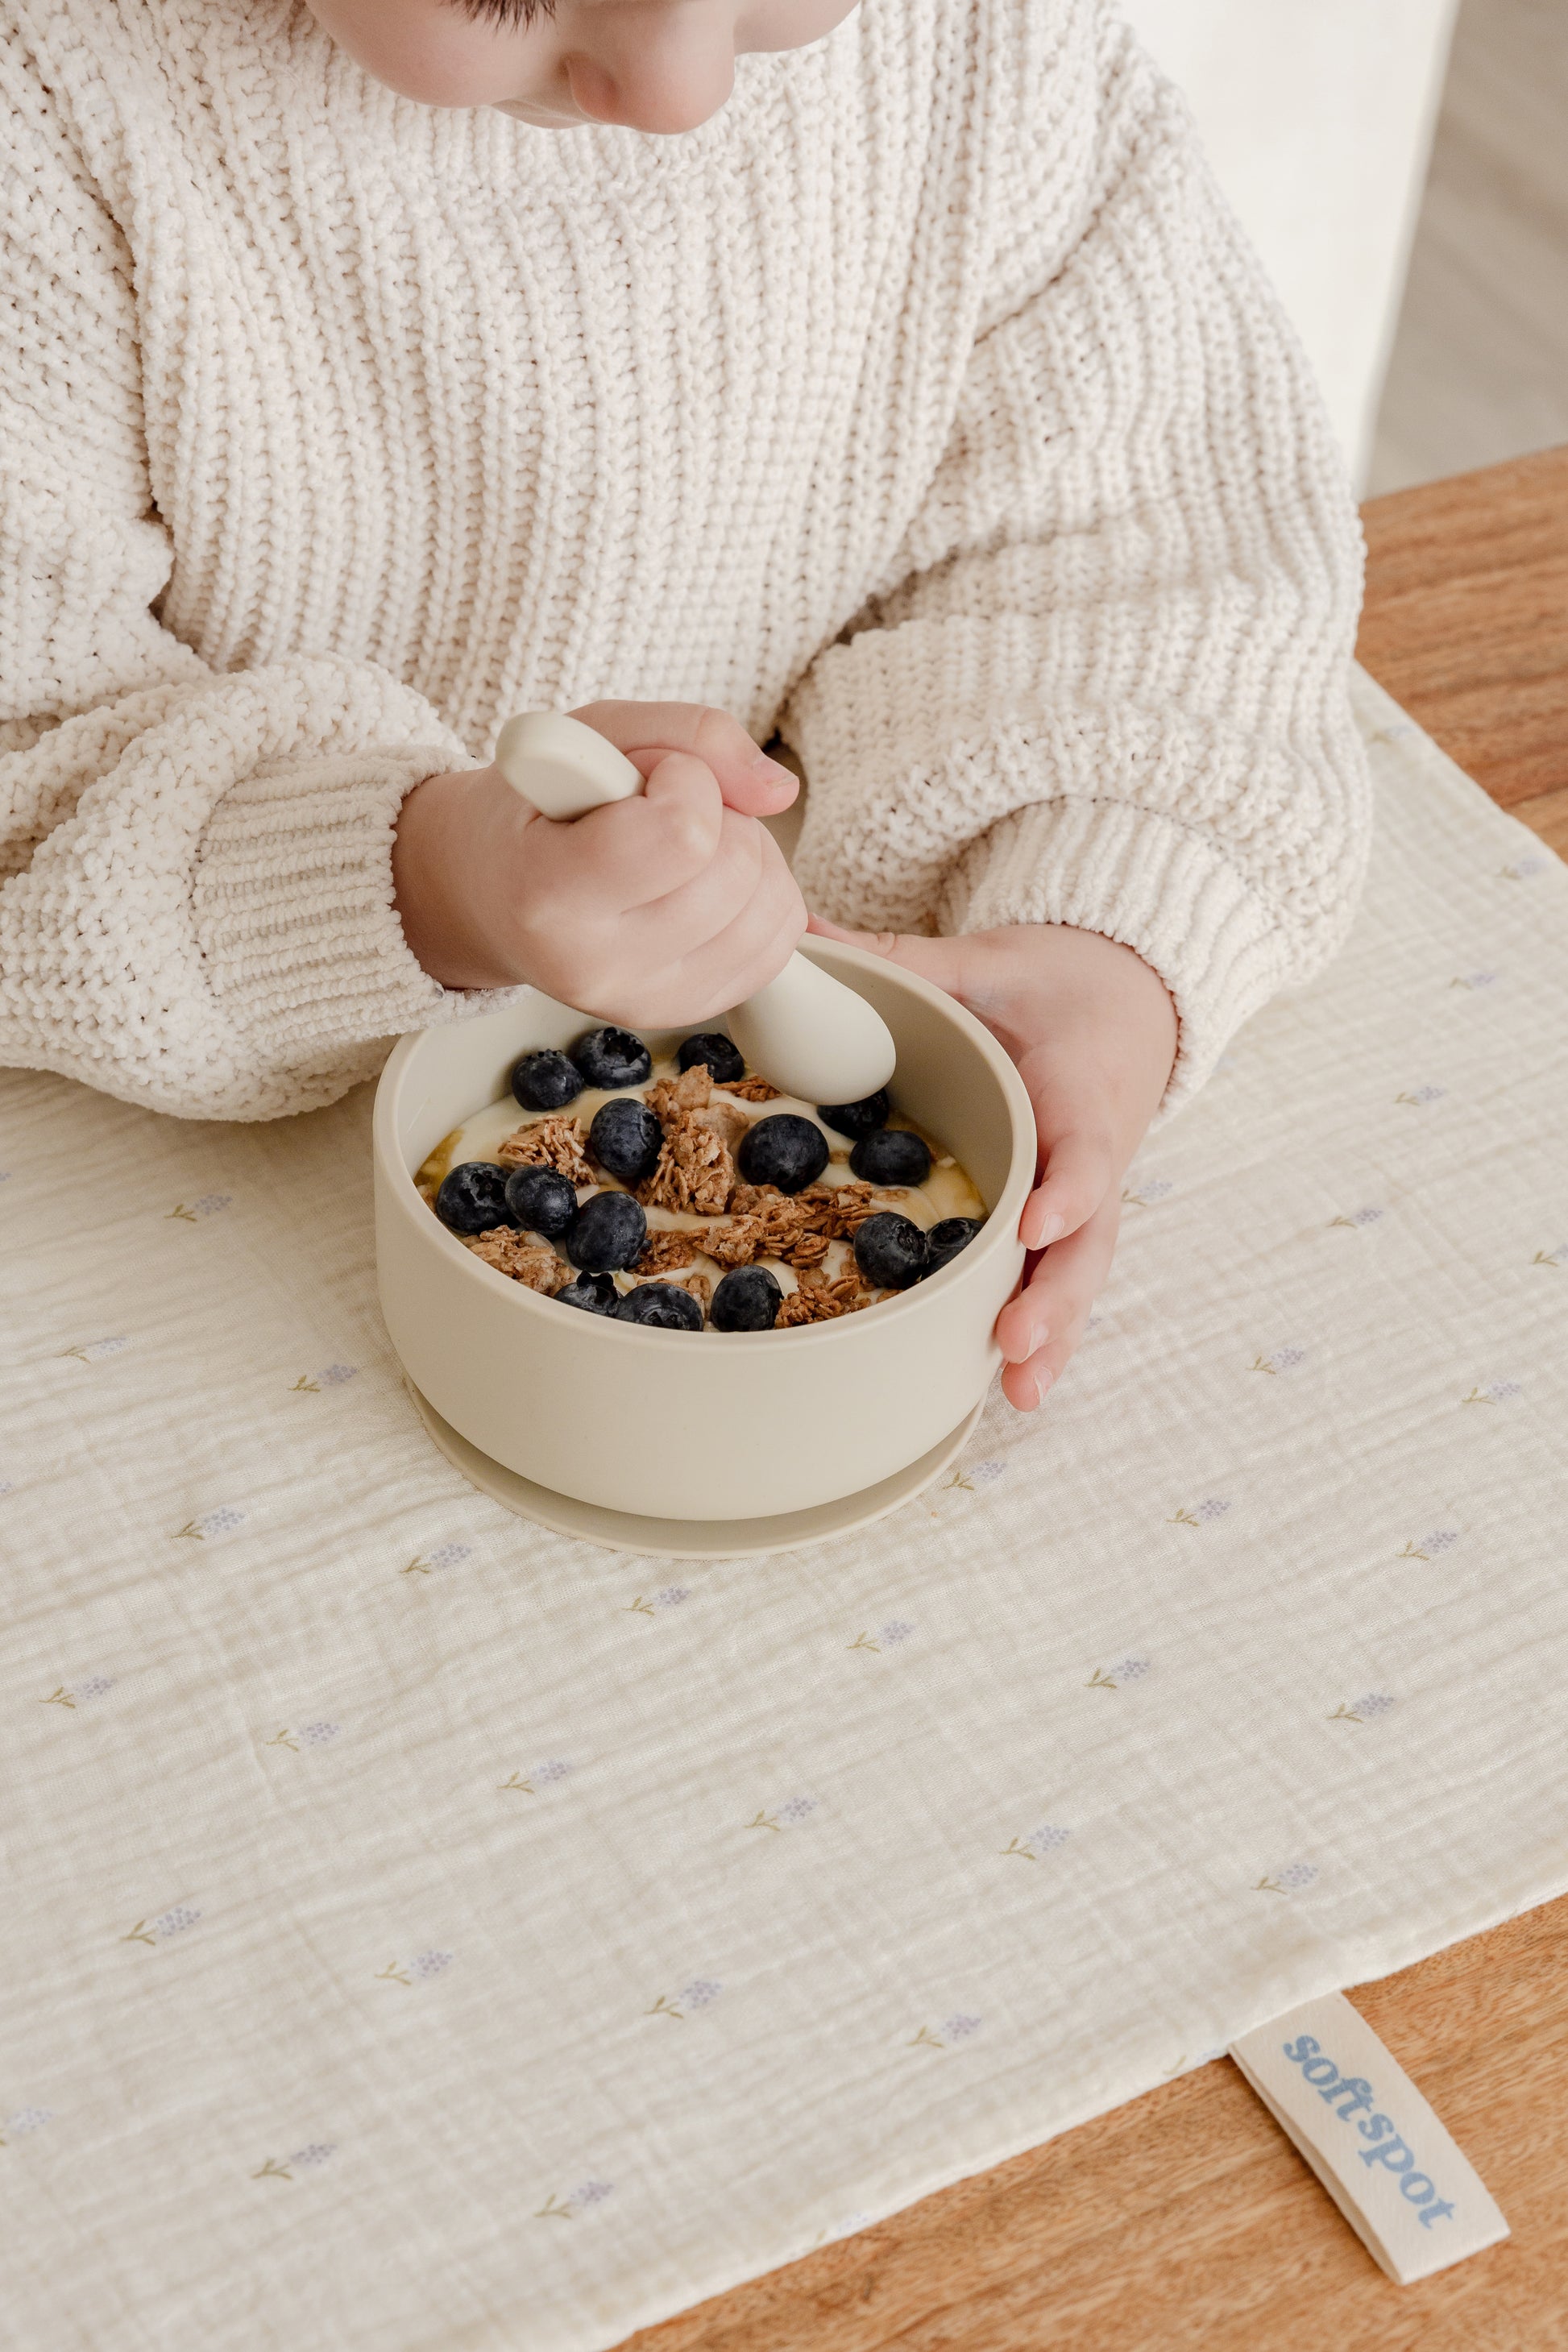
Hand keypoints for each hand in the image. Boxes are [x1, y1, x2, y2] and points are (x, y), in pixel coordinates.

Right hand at [393, 701, 805, 1020]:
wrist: (485, 892)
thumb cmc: (537, 805)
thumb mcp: (591, 734)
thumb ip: (691, 734)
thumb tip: (779, 790)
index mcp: (548, 892)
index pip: (684, 833)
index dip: (685, 779)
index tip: (645, 775)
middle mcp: (593, 967)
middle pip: (735, 871)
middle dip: (722, 815)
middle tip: (662, 809)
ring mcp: (641, 1002)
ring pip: (769, 911)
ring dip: (749, 856)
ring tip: (683, 847)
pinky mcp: (681, 1014)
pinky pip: (777, 948)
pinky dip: (763, 900)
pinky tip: (706, 884)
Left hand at [807, 917, 1177, 1410]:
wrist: (1135, 993)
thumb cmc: (1062, 979)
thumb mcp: (989, 959)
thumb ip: (904, 959)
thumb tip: (799, 933)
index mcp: (1083, 1086)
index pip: (1084, 1146)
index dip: (1065, 1190)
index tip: (1033, 1226)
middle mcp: (1097, 1152)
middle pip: (1087, 1238)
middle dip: (1055, 1296)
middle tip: (1015, 1344)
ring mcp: (1089, 1193)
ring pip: (1079, 1273)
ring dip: (1054, 1334)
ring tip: (1021, 1393)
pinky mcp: (1072, 1216)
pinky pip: (1061, 1275)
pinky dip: (1045, 1328)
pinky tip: (1014, 1383)